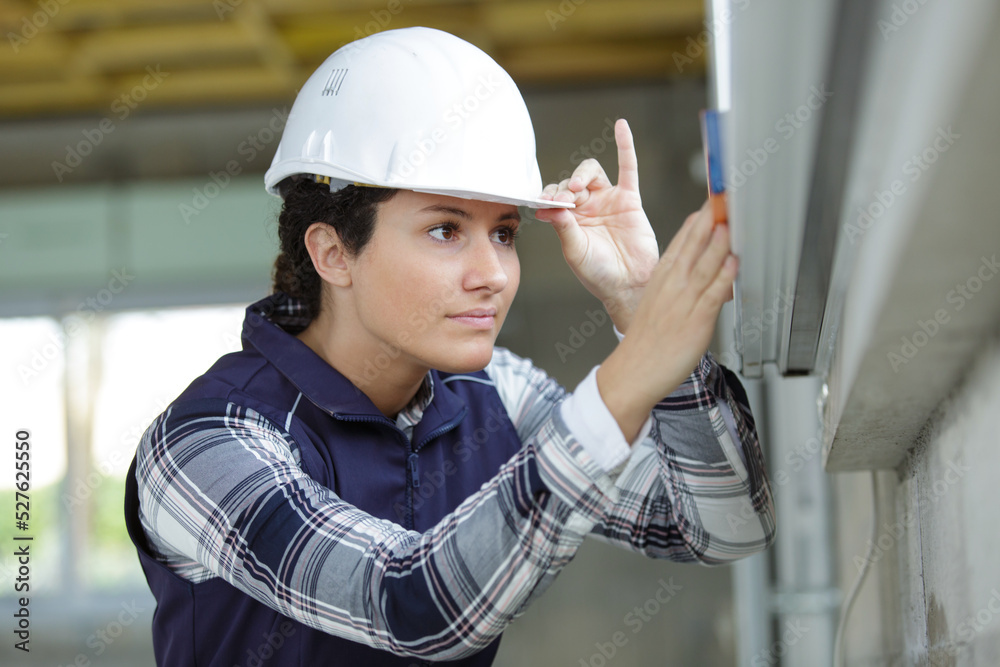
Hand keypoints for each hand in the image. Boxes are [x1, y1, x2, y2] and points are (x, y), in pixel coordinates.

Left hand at [535, 119, 658, 332]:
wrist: (628, 285)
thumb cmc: (598, 273)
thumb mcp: (574, 250)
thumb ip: (563, 227)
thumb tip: (548, 206)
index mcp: (568, 219)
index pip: (554, 196)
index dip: (549, 196)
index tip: (545, 204)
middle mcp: (586, 207)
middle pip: (571, 181)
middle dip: (564, 187)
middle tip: (565, 200)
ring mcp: (608, 201)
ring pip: (592, 172)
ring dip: (581, 175)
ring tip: (577, 189)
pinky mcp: (629, 200)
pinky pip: (628, 168)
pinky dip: (625, 146)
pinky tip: (621, 126)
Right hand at [596, 201, 737, 440]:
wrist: (633, 371)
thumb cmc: (647, 342)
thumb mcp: (661, 303)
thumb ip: (684, 285)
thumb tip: (707, 269)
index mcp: (662, 278)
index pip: (682, 240)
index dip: (699, 219)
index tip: (712, 200)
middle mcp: (673, 285)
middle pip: (694, 244)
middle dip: (710, 219)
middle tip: (724, 196)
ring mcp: (684, 302)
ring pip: (705, 264)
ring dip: (719, 240)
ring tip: (730, 218)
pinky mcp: (696, 321)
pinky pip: (712, 293)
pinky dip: (724, 275)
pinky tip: (733, 261)